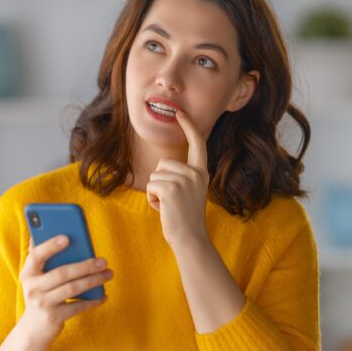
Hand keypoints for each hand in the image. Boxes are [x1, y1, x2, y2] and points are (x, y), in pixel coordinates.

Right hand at [18, 234, 111, 346]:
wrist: (33, 328)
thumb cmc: (40, 293)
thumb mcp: (35, 276)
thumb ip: (39, 255)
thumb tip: (43, 230)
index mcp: (27, 273)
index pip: (36, 256)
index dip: (50, 246)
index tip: (67, 237)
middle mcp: (32, 288)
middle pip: (62, 273)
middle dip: (85, 266)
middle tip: (103, 261)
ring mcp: (43, 304)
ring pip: (72, 289)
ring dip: (93, 280)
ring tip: (108, 274)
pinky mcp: (54, 317)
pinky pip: (78, 306)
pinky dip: (93, 301)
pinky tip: (103, 295)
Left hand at [146, 109, 209, 249]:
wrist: (190, 238)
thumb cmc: (185, 217)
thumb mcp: (190, 192)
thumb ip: (183, 176)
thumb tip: (163, 165)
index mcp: (201, 172)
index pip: (197, 143)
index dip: (188, 126)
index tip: (180, 112)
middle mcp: (195, 173)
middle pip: (163, 162)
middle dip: (160, 180)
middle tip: (173, 200)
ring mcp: (184, 180)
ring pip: (154, 174)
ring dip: (155, 191)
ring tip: (169, 206)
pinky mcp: (170, 188)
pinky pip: (150, 186)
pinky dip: (151, 199)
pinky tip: (163, 209)